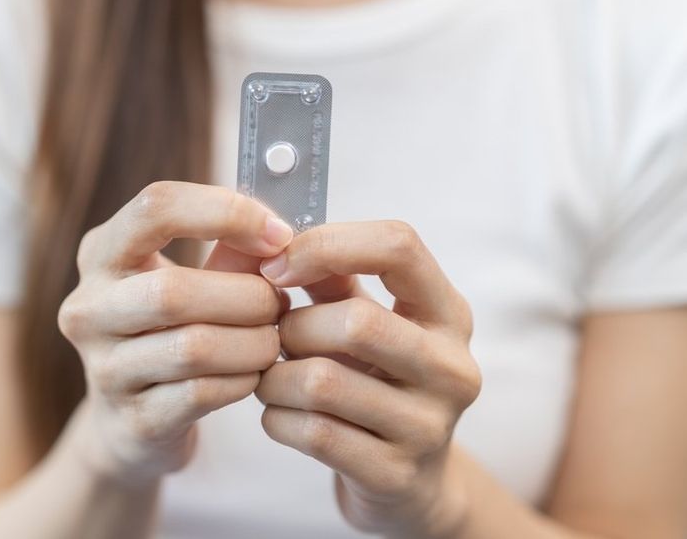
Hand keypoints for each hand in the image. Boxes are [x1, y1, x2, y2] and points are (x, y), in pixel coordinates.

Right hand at [59, 182, 291, 484]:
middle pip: (174, 290)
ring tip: (272, 339)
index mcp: (101, 253)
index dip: (227, 213)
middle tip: (280, 303)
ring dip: (253, 342)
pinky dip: (242, 380)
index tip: (279, 234)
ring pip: (193, 347)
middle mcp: (88, 308)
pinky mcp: (133, 420)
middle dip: (247, 295)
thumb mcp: (193, 281)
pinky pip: (202, 393)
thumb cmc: (170, 333)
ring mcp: (104, 369)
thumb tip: (284, 235)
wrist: (129, 424)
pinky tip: (253, 374)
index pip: (156, 207)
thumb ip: (233, 252)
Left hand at [254, 221, 480, 536]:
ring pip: (323, 382)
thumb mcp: (365, 319)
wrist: (410, 481)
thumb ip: (328, 277)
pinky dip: (277, 418)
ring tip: (271, 378)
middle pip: (356, 322)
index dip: (327, 244)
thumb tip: (268, 239)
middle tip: (273, 338)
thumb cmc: (375, 379)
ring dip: (274, 377)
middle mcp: (452, 367)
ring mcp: (430, 426)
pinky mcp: (396, 474)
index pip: (398, 245)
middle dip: (293, 327)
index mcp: (448, 312)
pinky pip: (313, 432)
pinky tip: (279, 414)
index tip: (276, 265)